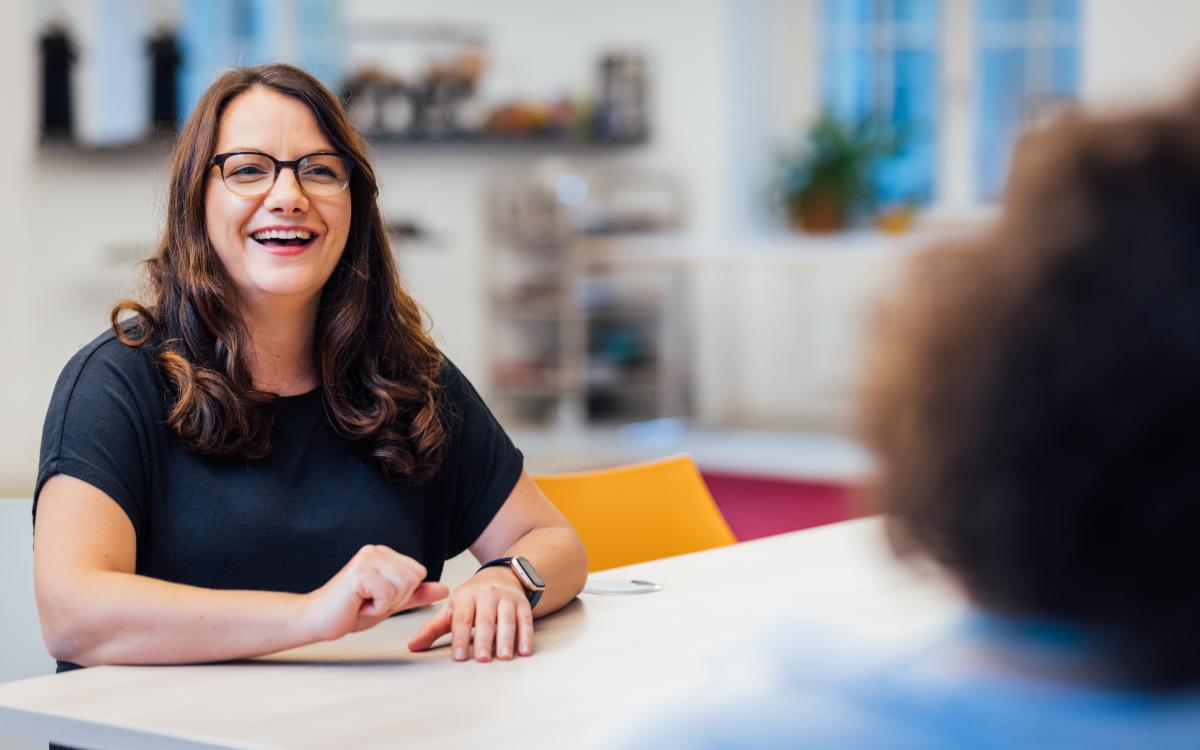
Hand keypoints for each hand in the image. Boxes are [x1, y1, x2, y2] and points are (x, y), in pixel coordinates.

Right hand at [305, 544, 448, 641]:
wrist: (317, 620)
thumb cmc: (349, 611)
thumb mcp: (390, 602)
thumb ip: (416, 595)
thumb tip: (444, 589)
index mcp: (383, 554)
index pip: (418, 572)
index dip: (403, 594)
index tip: (378, 598)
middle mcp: (375, 550)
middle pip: (414, 578)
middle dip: (397, 599)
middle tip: (370, 602)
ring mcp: (366, 559)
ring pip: (403, 586)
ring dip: (385, 604)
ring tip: (363, 602)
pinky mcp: (359, 573)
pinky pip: (388, 595)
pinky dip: (376, 609)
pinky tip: (358, 605)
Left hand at [407, 567, 534, 661]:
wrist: (500, 576)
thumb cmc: (473, 597)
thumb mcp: (452, 608)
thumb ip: (433, 628)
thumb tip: (413, 646)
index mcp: (465, 596)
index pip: (461, 618)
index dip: (460, 638)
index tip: (459, 657)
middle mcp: (486, 594)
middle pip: (485, 619)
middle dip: (484, 639)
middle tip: (483, 659)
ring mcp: (506, 598)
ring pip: (506, 618)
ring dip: (506, 638)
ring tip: (504, 656)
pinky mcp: (522, 603)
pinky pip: (525, 619)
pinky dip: (526, 635)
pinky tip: (524, 650)